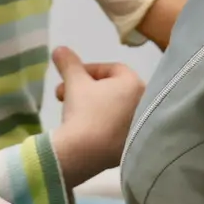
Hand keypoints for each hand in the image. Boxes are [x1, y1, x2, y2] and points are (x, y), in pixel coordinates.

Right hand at [49, 47, 144, 189]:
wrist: (83, 154)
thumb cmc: (84, 112)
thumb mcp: (74, 82)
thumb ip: (68, 63)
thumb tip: (60, 49)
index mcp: (135, 84)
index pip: (112, 69)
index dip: (86, 70)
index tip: (69, 77)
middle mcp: (143, 104)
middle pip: (113, 89)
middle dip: (85, 89)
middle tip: (63, 94)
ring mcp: (139, 127)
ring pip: (113, 108)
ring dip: (92, 106)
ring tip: (70, 112)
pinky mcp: (132, 146)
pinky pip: (116, 128)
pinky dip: (101, 124)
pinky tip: (84, 130)